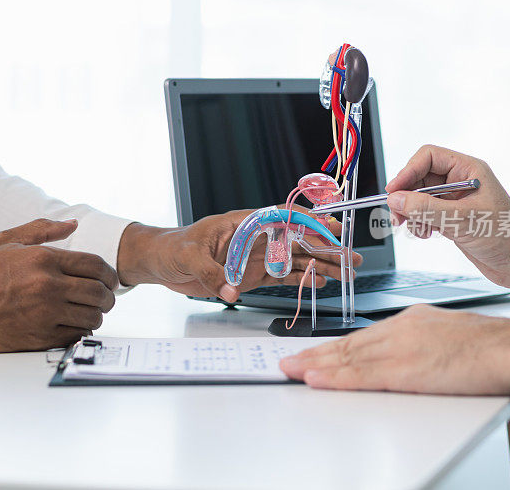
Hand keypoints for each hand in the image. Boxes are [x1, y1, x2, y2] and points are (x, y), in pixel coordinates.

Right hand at [0, 219, 117, 351]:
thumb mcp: (6, 241)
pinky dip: (81, 331)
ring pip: (93, 316)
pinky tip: (73, 324)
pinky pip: (77, 335)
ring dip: (96, 314)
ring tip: (88, 311)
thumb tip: (73, 224)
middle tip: (105, 298)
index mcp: (44, 259)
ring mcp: (45, 314)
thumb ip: (42, 229)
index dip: (110, 274)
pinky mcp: (40, 337)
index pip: (96, 266)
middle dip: (108, 296)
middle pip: (100, 292)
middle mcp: (48, 286)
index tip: (110, 280)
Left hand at [116, 209, 361, 301]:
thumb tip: (230, 292)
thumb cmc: (171, 248)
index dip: (309, 223)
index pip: (283, 218)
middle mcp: (254, 239)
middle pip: (297, 241)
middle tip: (352, 258)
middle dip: (326, 249)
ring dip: (320, 266)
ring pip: (294, 260)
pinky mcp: (250, 275)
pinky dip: (300, 280)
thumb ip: (212, 274)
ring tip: (346, 273)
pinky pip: (281, 277)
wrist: (158, 262)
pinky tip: (319, 283)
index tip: (332, 230)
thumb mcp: (189, 256)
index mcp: (243, 223)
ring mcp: (254, 257)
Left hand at [280, 304, 509, 395]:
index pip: (359, 337)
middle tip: (286, 362)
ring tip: (289, 370)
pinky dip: (335, 378)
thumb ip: (417, 339)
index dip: (330, 347)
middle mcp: (397, 330)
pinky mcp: (405, 369)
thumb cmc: (487, 343)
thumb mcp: (444, 330)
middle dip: (313, 355)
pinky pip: (362, 375)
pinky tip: (315, 379)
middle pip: (346, 345)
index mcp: (407, 321)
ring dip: (314, 366)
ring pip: (347, 358)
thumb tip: (400, 352)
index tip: (309, 353)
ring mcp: (399, 349)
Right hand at [385, 144, 509, 316]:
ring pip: (419, 197)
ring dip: (411, 213)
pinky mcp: (451, 218)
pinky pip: (425, 213)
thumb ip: (425, 208)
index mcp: (469, 171)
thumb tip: (397, 198)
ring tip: (416, 228)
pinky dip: (419, 223)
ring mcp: (455, 200)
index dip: (408, 171)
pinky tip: (426, 234)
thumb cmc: (507, 237)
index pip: (429, 157)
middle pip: (420, 177)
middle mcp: (461, 182)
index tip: (394, 191)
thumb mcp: (461, 220)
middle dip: (407, 196)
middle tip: (398, 214)